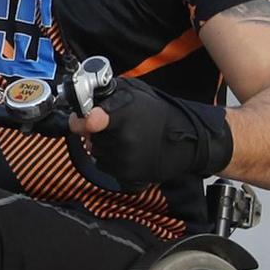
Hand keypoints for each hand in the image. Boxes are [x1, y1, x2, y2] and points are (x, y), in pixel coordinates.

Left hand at [69, 80, 231, 187]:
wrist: (187, 141)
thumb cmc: (158, 114)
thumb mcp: (135, 92)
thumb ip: (107, 93)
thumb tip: (83, 98)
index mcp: (124, 116)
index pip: (91, 121)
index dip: (82, 120)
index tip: (84, 120)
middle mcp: (123, 140)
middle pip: (89, 136)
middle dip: (97, 130)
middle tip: (117, 124)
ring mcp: (125, 161)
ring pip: (96, 151)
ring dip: (104, 145)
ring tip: (127, 138)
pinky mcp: (127, 177)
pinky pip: (105, 166)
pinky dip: (112, 159)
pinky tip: (128, 152)